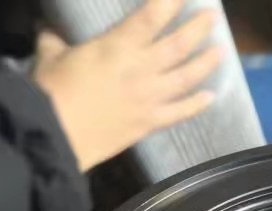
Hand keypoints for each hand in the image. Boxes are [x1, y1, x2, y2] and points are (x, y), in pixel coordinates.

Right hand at [34, 0, 222, 171]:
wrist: (57, 136)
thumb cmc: (52, 92)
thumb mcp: (51, 56)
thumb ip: (56, 42)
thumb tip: (50, 33)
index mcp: (118, 46)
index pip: (152, 16)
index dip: (171, 1)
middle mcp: (142, 69)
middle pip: (178, 45)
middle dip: (198, 28)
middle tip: (213, 17)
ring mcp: (149, 98)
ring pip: (186, 77)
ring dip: (205, 63)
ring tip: (220, 52)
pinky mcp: (149, 123)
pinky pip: (179, 113)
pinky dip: (196, 105)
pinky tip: (210, 97)